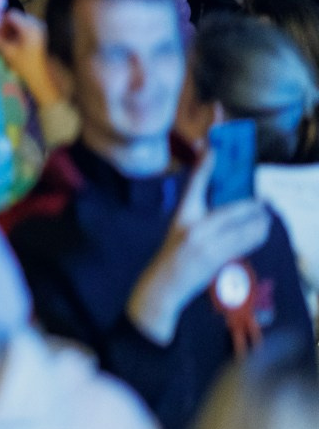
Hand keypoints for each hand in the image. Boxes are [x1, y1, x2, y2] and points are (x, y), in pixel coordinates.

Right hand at [0, 10, 63, 107]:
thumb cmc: (24, 64)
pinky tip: (9, 41)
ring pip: (18, 22)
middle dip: (4, 24)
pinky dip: (15, 32)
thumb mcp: (8, 51)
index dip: (0, 20)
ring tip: (2, 39)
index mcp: (30, 27)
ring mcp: (38, 28)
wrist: (39, 76)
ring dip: (9, 29)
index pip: (11, 14)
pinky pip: (23, 27)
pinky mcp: (38, 34)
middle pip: (15, 17)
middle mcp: (36, 24)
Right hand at [128, 150, 273, 344]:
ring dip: (261, 220)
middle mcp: (194, 224)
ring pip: (245, 224)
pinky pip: (245, 241)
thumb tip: (228, 198)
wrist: (163, 285)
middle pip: (233, 206)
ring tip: (265, 217)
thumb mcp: (180, 227)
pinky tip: (260, 232)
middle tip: (264, 201)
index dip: (206, 160)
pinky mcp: (216, 257)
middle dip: (254, 204)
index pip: (196, 180)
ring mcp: (206, 241)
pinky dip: (257, 234)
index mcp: (182, 213)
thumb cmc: (173, 254)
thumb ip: (201, 212)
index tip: (214, 143)